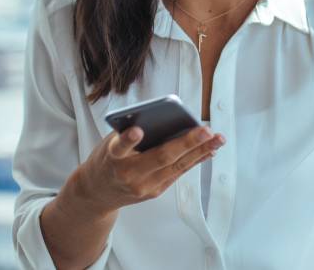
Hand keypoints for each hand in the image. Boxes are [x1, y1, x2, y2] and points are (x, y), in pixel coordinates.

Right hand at [66, 125, 225, 213]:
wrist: (95, 194)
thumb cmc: (105, 160)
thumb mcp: (108, 144)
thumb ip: (130, 133)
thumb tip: (165, 119)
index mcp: (111, 158)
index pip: (119, 148)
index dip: (127, 140)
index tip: (137, 131)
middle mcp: (128, 174)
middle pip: (160, 158)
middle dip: (186, 143)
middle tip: (205, 130)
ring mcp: (143, 187)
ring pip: (176, 167)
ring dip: (200, 152)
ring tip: (218, 139)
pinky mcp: (154, 192)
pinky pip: (178, 173)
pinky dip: (194, 160)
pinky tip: (208, 150)